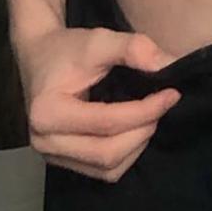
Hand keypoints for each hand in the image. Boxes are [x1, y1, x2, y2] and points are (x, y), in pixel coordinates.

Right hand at [18, 24, 180, 182]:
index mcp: (47, 112)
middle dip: (142, 131)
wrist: (39, 55)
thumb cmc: (67, 48)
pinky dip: (125, 154)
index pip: (106, 123)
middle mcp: (44, 141)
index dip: (145, 111)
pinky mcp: (61, 161)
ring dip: (137, 146)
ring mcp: (51, 156)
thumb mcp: (98, 39)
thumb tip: (168, 64)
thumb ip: (131, 48)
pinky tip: (134, 131)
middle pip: (107, 153)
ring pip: (107, 168)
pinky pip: (102, 171)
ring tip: (150, 117)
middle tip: (162, 106)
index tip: (172, 94)